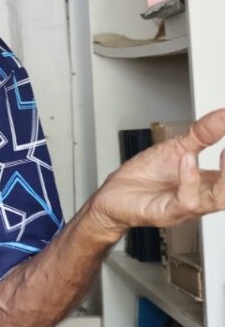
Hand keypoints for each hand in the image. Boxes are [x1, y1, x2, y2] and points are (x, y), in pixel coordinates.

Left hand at [89, 109, 224, 240]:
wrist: (113, 196)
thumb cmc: (144, 176)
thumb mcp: (176, 148)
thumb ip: (203, 134)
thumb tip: (223, 114)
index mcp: (207, 184)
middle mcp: (201, 197)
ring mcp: (185, 207)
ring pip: (218, 199)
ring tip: (224, 151)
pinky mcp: (166, 212)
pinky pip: (186, 201)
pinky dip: (190, 179)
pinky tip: (187, 159)